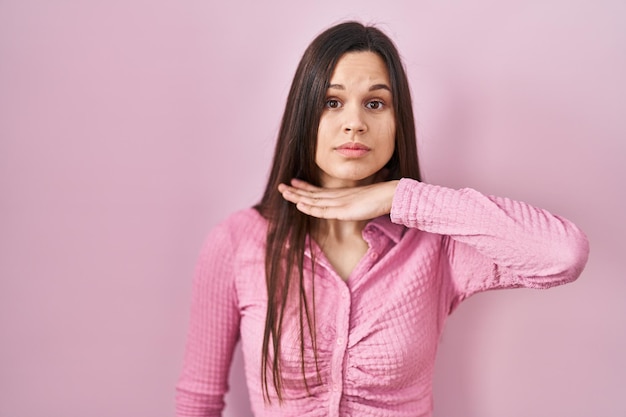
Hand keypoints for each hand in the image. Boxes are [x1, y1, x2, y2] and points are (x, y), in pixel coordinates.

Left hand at [278, 179, 399, 220]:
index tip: (293, 182)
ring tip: (283, 192)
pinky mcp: (343, 210)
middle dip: (295, 191)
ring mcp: (339, 202)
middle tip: (280, 186)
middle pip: (312, 194)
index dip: (305, 187)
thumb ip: (357, 203)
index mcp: (342, 194)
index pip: (319, 191)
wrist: (392, 194)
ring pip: (313, 201)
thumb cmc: (382, 197)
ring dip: (297, 197)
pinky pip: (322, 210)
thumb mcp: (365, 200)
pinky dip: (310, 208)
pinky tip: (299, 204)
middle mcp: (337, 196)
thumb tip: (357, 205)